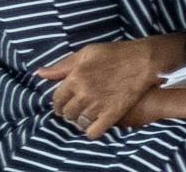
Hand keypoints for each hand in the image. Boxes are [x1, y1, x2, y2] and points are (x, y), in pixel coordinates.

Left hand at [38, 35, 177, 137]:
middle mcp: (83, 94)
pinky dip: (91, 130)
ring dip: (80, 120)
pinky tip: (95, 123)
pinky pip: (93, 132)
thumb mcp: (87, 53)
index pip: (56, 99)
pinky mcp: (111, 115)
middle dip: (69, 111)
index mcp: (74, 78)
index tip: (65, 101)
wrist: (145, 60)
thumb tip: (40, 74)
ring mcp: (97, 106)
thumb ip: (62, 65)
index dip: (59, 101)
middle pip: (66, 113)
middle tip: (78, 106)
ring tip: (87, 114)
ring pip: (78, 122)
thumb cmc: (116, 53)